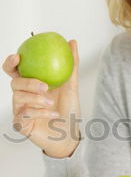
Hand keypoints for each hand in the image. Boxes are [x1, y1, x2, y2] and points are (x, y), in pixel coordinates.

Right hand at [2, 39, 80, 157]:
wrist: (69, 135)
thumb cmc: (68, 111)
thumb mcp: (72, 86)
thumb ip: (71, 65)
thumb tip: (72, 41)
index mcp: (31, 84)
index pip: (14, 70)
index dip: (11, 62)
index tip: (18, 57)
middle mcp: (23, 95)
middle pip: (15, 83)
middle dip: (28, 83)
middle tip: (44, 86)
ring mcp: (20, 110)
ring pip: (19, 98)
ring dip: (37, 99)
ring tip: (51, 102)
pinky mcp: (20, 124)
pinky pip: (25, 113)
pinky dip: (40, 112)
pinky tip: (53, 112)